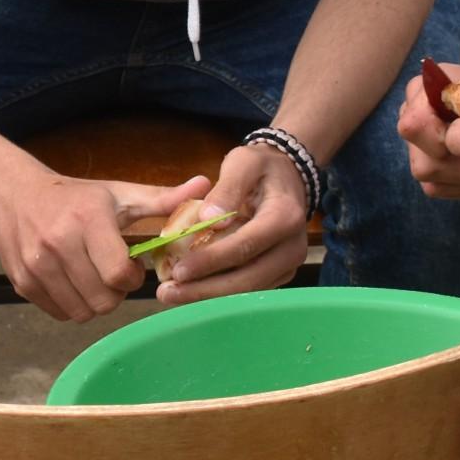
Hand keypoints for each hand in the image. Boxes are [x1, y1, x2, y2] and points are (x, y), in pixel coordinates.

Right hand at [0, 164, 211, 321]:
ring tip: (93, 278)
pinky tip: (72, 282)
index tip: (131, 267)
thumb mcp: (120, 194)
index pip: (118, 274)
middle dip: (115, 294)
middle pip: (102, 301)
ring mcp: (36, 265)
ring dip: (94, 302)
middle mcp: (58, 243)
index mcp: (88, 220)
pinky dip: (71, 305)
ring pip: (81, 312)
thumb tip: (205, 187)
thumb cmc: (77, 198)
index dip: (132, 278)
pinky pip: (59, 314)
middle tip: (112, 275)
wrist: (14, 196)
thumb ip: (164, 199)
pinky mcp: (22, 283)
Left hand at [156, 141, 310, 301]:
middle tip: (167, 293)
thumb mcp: (244, 162)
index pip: (245, 246)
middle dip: (205, 289)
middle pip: (248, 278)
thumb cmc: (261, 167)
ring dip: (209, 297)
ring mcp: (288, 264)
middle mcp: (292, 247)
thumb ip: (227, 188)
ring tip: (172, 295)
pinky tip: (190, 291)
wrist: (288, 177)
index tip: (178, 271)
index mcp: (285, 217)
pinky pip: (249, 289)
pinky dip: (220, 293)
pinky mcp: (279, 274)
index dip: (211, 261)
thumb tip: (207, 219)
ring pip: (248, 290)